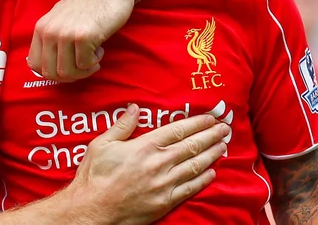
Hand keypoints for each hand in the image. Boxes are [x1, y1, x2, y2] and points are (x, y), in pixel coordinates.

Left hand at [27, 0, 134, 81]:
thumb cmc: (89, 5)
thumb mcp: (60, 18)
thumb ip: (50, 38)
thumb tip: (41, 65)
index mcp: (41, 27)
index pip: (34, 64)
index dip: (51, 72)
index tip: (67, 68)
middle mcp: (49, 31)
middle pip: (49, 73)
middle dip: (69, 75)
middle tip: (83, 66)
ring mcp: (65, 34)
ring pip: (67, 72)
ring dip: (83, 70)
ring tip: (92, 56)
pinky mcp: (83, 37)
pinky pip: (85, 65)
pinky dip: (94, 61)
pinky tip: (99, 48)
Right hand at [68, 106, 228, 224]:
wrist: (93, 209)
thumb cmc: (94, 176)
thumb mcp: (101, 144)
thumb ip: (122, 125)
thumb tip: (134, 108)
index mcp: (145, 146)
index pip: (178, 130)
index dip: (197, 123)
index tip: (209, 117)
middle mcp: (159, 163)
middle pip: (192, 145)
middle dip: (211, 135)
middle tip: (225, 128)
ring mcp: (164, 184)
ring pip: (195, 165)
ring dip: (212, 154)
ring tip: (223, 146)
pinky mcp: (165, 202)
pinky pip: (190, 188)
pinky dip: (203, 179)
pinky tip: (212, 172)